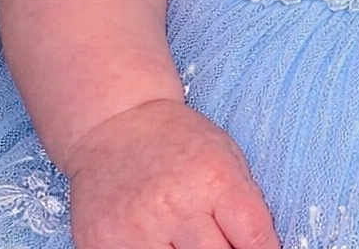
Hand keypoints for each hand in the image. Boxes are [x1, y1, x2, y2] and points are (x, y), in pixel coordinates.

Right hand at [64, 98, 280, 248]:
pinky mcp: (103, 246)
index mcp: (214, 179)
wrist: (114, 122)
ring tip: (190, 243)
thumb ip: (247, 205)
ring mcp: (137, 231)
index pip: (255, 240)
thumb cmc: (177, 140)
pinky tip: (165, 245)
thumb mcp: (225, 156)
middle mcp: (176, 207)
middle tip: (224, 243)